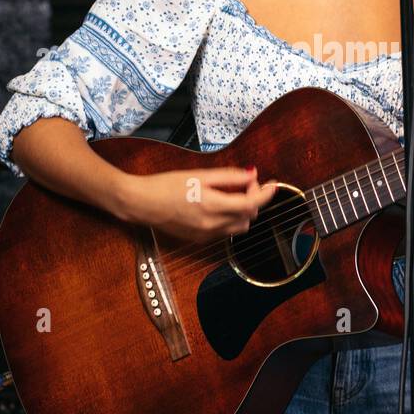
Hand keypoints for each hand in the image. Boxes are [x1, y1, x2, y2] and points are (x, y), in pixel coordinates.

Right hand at [131, 166, 278, 244]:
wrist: (141, 203)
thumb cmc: (166, 185)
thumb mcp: (199, 175)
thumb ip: (228, 176)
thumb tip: (252, 174)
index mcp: (213, 206)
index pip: (252, 203)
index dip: (266, 193)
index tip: (272, 184)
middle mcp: (212, 224)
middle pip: (249, 216)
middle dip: (252, 199)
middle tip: (242, 183)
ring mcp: (206, 235)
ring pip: (239, 227)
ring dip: (242, 212)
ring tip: (229, 195)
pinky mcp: (200, 240)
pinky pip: (225, 232)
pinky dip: (229, 219)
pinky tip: (217, 206)